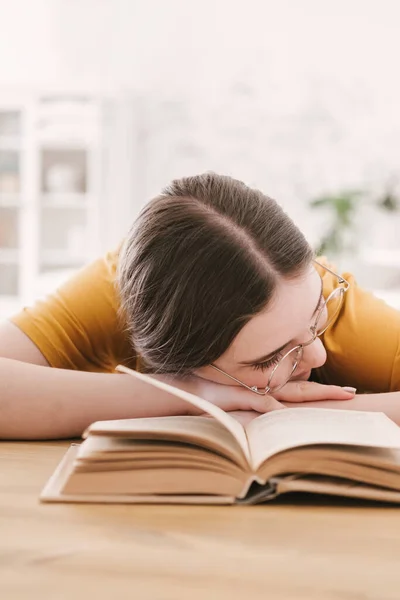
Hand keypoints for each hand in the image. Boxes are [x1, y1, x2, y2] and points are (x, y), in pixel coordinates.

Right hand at [171, 375, 355, 415]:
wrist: (191, 390)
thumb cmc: (214, 393)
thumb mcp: (238, 399)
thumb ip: (258, 402)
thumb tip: (278, 410)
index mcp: (267, 388)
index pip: (302, 389)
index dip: (324, 390)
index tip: (346, 392)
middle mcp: (266, 388)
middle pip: (304, 390)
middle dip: (327, 393)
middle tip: (350, 393)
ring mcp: (256, 391)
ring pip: (291, 393)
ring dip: (314, 394)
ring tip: (338, 395)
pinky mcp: (243, 395)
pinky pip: (264, 401)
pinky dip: (277, 405)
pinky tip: (289, 410)